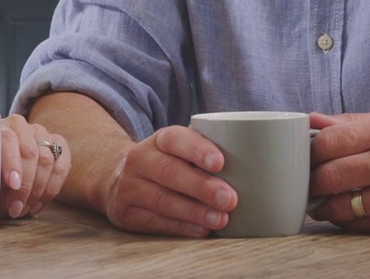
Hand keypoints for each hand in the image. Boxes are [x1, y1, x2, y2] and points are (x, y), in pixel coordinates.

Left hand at [0, 115, 69, 217]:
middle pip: (31, 153)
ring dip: (39, 190)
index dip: (12, 163)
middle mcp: (22, 127)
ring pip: (48, 160)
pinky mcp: (58, 144)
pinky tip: (40, 202)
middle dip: (26, 185)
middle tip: (16, 208)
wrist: (3, 162)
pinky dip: (53, 188)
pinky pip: (62, 166)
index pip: (9, 140)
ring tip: (26, 209)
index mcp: (0, 128)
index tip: (13, 184)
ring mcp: (42, 134)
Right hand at [102, 126, 235, 236]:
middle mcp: (139, 160)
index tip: (220, 163)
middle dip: (201, 187)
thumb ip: (205, 154)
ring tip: (220, 219)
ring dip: (194, 211)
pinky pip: (154, 221)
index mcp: (158, 141)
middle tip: (229, 199)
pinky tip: (201, 229)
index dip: (197, 149)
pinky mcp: (125, 212)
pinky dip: (181, 227)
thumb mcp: (179, 150)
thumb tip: (252, 170)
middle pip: (169, 172)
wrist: (117, 176)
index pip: (174, 139)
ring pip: (161, 200)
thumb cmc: (166, 163)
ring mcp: (129, 187)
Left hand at [308, 111, 369, 232]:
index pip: (327, 143)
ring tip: (321, 201)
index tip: (304, 159)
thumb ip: (347, 123)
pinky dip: (344, 219)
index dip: (308, 154)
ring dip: (323, 206)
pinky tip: (344, 211)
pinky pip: (358, 224)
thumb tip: (308, 121)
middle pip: (328, 176)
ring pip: (340, 206)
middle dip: (311, 183)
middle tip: (307, 184)